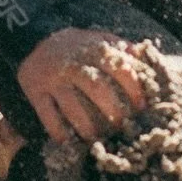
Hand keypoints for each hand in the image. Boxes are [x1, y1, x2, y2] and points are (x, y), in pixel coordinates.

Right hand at [15, 27, 148, 144]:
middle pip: (97, 89)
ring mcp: (52, 78)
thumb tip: (147, 62)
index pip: (119, 69)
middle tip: (121, 126)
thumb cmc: (77, 47)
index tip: (141, 107)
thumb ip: (121, 49)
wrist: (34, 39)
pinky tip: (69, 141)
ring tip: (97, 138)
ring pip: (72, 107)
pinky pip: (48, 116)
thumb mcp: (99, 39)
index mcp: (92, 48)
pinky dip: (59, 132)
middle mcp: (72, 62)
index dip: (133, 90)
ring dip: (88, 127)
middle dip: (113, 112)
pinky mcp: (35, 91)